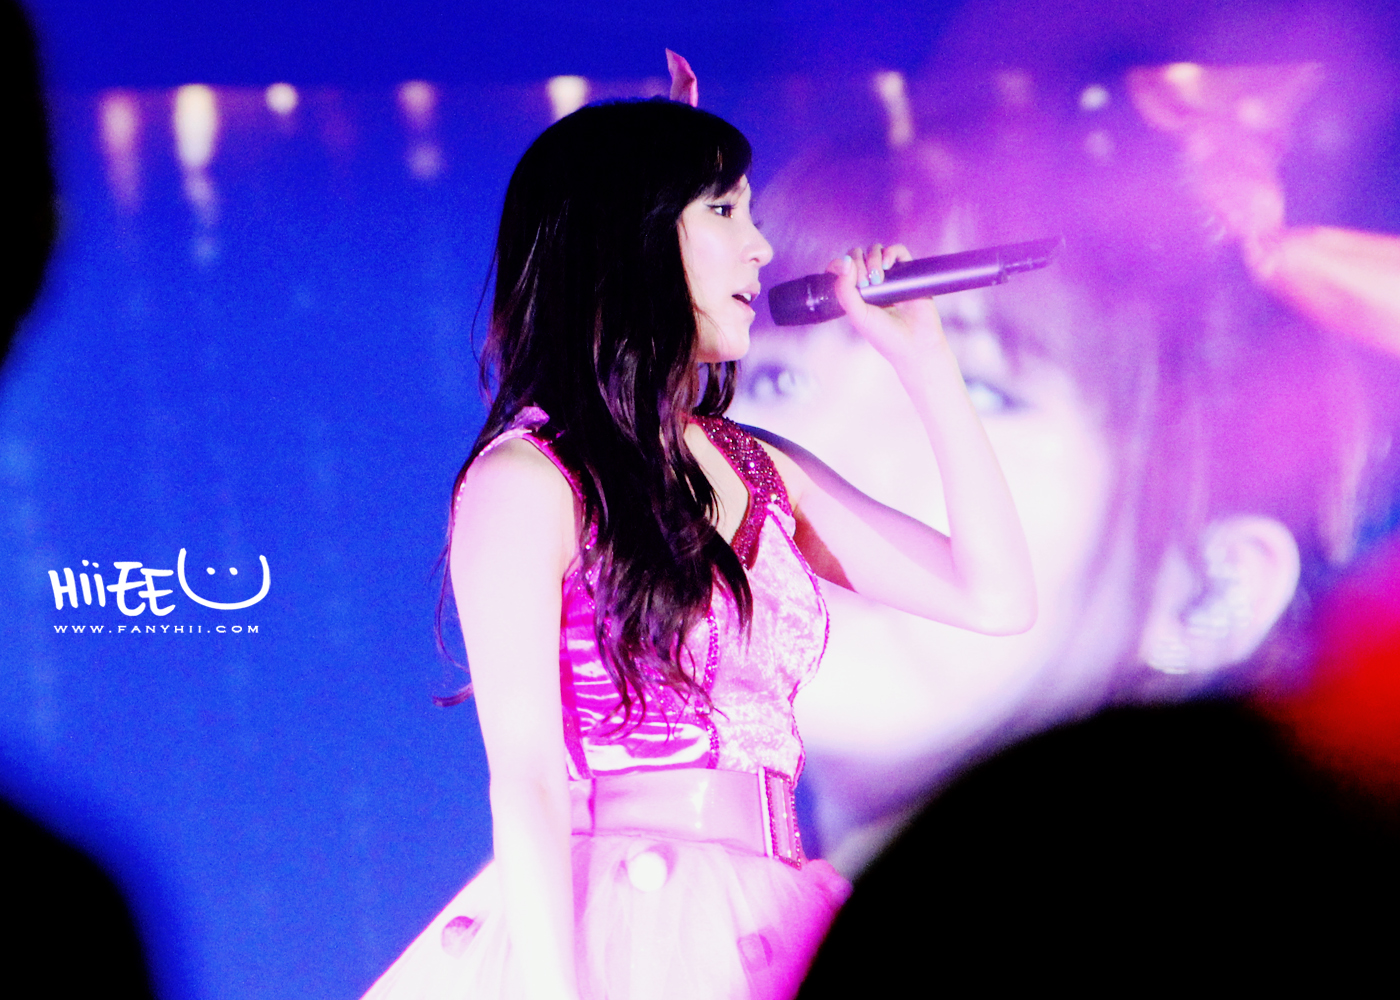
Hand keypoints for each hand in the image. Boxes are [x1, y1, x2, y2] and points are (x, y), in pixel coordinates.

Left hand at [827, 243, 945, 364]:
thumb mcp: (858, 316)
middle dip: (857, 263)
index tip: (844, 274)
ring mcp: (890, 277)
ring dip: (872, 257)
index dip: (840, 266)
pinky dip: (891, 252)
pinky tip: (887, 265)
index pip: (842, 269)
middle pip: (857, 256)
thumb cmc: (886, 336)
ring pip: (876, 251)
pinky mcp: (908, 272)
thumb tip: (844, 262)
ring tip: (878, 278)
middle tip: (865, 283)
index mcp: (855, 294)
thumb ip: (845, 291)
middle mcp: (871, 284)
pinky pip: (898, 251)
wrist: (917, 345)